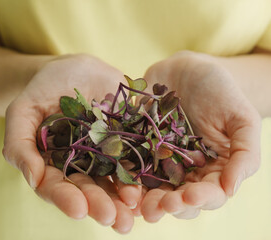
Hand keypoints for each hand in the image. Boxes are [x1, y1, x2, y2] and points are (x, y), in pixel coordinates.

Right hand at [2, 54, 140, 233]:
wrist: (78, 68)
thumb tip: (33, 179)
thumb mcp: (24, 110)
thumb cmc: (46, 87)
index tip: (79, 209)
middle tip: (115, 221)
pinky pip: (135, 156)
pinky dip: (141, 171)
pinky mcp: (127, 140)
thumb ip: (20, 144)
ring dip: (125, 197)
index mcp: (56, 162)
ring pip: (115, 179)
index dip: (66, 198)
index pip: (58, 186)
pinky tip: (149, 184)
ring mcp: (107, 153)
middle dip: (101, 205)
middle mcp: (82, 163)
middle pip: (90, 188)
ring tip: (135, 212)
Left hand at [138, 51, 260, 221]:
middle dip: (170, 205)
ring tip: (137, 204)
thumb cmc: (220, 92)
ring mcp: (160, 160)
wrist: (187, 71)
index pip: (209, 193)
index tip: (190, 197)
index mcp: (212, 168)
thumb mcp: (241, 119)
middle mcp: (185, 170)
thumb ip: (244, 154)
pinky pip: (131, 165)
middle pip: (178, 197)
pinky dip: (126, 177)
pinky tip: (121, 185)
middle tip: (161, 206)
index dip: (201, 199)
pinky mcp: (139, 147)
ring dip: (145, 199)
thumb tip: (231, 189)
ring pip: (152, 188)